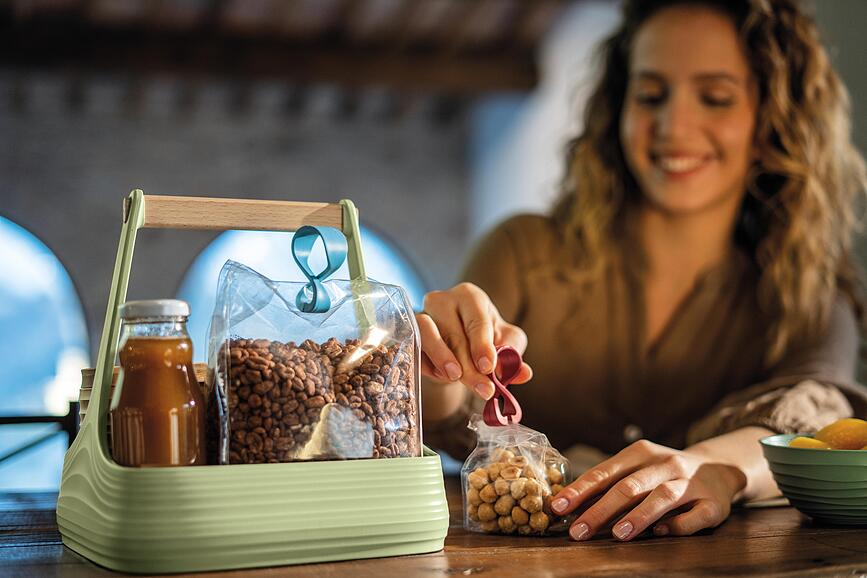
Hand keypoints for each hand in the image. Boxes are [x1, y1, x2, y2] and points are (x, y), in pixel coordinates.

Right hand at [416, 282, 531, 398]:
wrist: (455, 348)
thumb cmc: (483, 340)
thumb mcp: (505, 344)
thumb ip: (513, 355)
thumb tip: (523, 372)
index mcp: (470, 297)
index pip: (476, 319)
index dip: (483, 344)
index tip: (488, 367)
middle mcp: (443, 299)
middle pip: (454, 332)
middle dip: (470, 365)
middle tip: (484, 389)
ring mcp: (421, 314)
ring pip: (427, 333)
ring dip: (443, 358)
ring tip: (456, 377)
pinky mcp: (407, 332)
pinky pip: (414, 346)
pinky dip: (427, 363)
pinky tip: (440, 377)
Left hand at [550, 440, 746, 540]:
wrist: (719, 469)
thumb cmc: (664, 473)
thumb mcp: (638, 468)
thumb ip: (609, 484)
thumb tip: (568, 508)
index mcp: (641, 453)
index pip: (605, 472)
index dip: (580, 490)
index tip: (557, 507)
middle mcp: (666, 464)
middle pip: (629, 486)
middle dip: (600, 510)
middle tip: (578, 531)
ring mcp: (691, 483)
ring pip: (662, 497)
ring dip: (639, 515)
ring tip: (618, 534)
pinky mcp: (713, 504)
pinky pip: (696, 515)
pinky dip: (678, 525)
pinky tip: (661, 533)